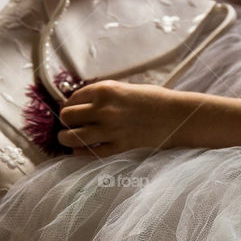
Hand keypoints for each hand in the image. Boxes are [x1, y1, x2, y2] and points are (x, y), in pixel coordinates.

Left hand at [57, 80, 195, 155]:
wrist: (175, 115)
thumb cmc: (153, 99)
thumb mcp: (124, 88)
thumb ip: (102, 95)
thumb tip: (81, 103)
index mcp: (105, 90)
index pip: (72, 98)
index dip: (68, 105)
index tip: (71, 110)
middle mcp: (103, 109)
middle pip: (67, 116)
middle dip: (65, 121)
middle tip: (69, 124)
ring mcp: (110, 129)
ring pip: (72, 136)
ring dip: (66, 138)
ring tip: (67, 138)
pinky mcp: (118, 146)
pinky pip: (90, 152)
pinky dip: (81, 151)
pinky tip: (80, 149)